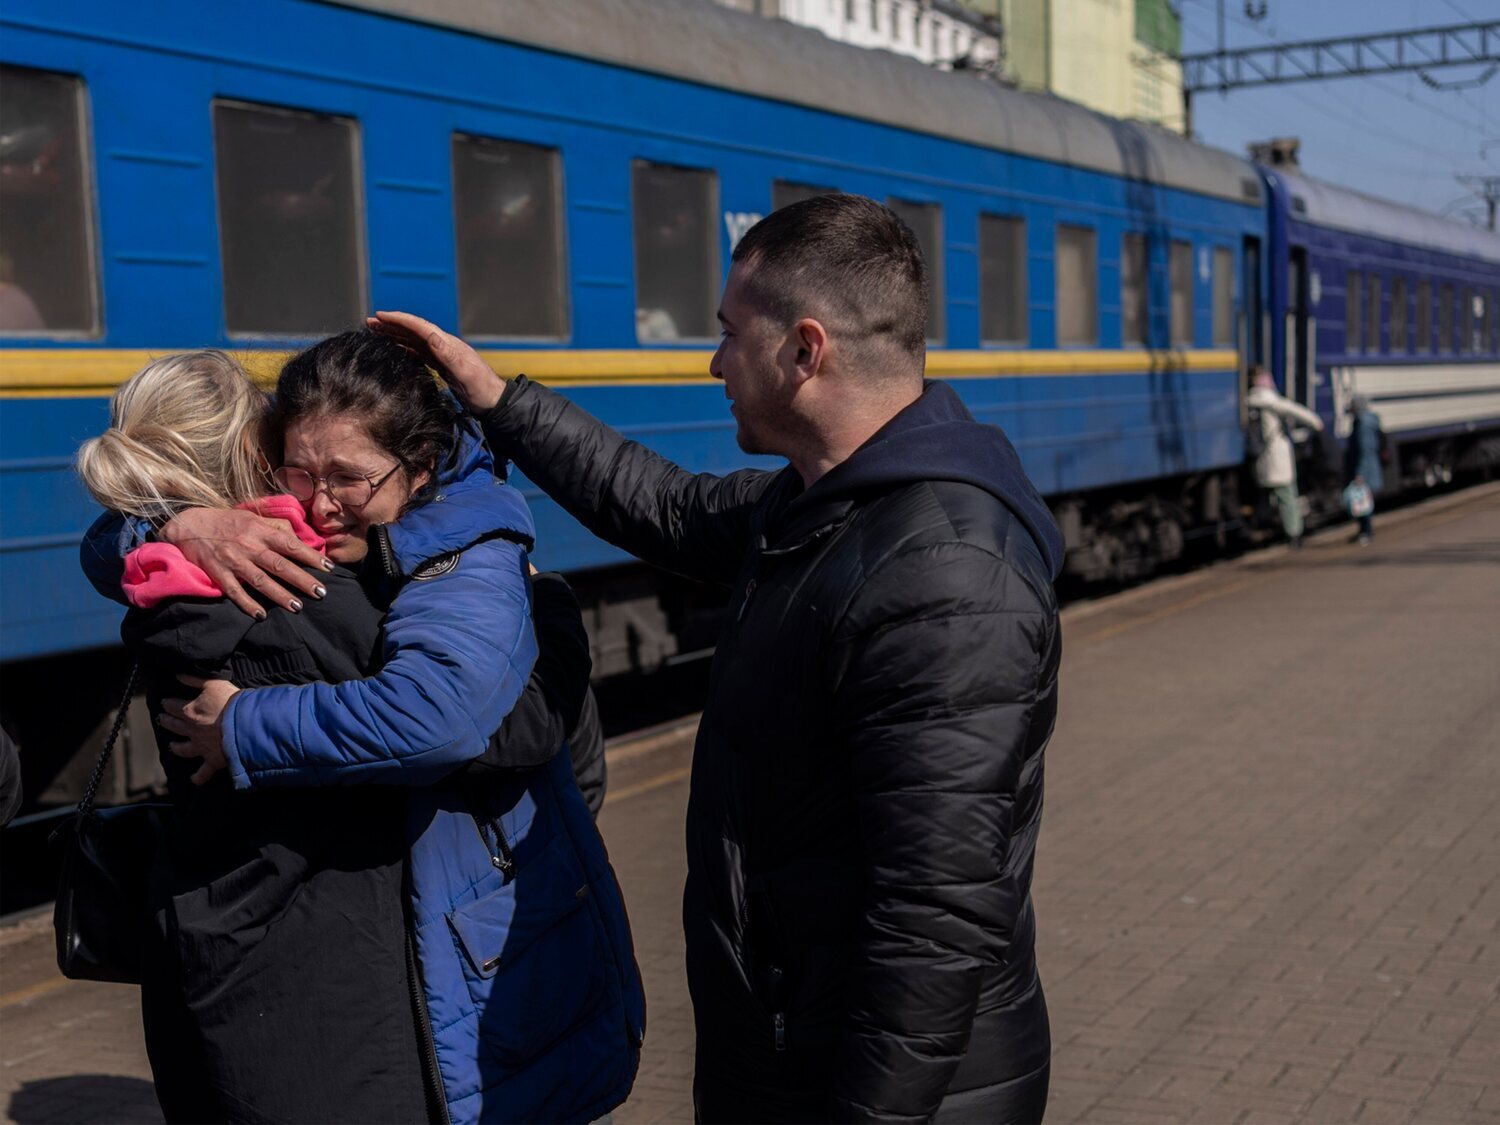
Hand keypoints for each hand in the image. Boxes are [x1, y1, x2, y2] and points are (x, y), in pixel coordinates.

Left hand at [158, 675, 238, 785]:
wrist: (245, 726)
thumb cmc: (232, 703)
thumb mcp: (214, 683)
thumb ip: (194, 678)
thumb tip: (178, 674)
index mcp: (190, 712)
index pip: (173, 706)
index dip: (168, 703)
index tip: (164, 701)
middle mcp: (191, 731)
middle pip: (174, 726)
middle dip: (166, 721)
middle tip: (161, 719)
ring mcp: (201, 747)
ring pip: (183, 749)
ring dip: (175, 747)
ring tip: (170, 746)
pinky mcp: (212, 760)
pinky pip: (203, 772)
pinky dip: (198, 777)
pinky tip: (194, 780)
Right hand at [161, 508, 332, 618]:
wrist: (188, 525)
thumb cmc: (227, 522)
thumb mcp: (253, 517)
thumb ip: (277, 527)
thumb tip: (299, 539)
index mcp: (260, 531)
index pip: (291, 545)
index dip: (310, 556)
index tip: (328, 568)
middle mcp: (249, 546)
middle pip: (280, 565)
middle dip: (302, 580)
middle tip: (321, 593)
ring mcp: (233, 561)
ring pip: (260, 580)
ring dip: (280, 595)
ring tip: (297, 607)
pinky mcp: (217, 573)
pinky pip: (234, 591)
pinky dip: (247, 603)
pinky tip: (261, 615)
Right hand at [367, 311, 506, 412]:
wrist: (493, 402)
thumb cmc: (482, 390)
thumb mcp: (465, 373)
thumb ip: (449, 355)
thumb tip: (431, 336)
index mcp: (447, 344)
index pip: (419, 326)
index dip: (399, 320)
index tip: (380, 316)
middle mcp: (444, 346)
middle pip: (413, 330)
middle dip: (392, 324)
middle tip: (370, 322)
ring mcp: (442, 355)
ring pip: (414, 340)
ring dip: (395, 334)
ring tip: (376, 332)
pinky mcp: (441, 365)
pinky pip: (418, 352)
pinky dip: (404, 347)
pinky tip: (395, 349)